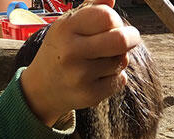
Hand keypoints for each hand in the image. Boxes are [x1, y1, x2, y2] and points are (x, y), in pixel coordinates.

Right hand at [20, 0, 140, 125]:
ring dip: (120, 58)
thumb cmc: (60, 50)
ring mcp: (81, 76)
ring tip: (104, 60)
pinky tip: (101, 76)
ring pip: (122, 60)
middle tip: (132, 37)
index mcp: (66, 29)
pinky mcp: (90, 95)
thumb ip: (91, 8)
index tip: (114, 25)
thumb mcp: (68, 26)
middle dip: (132, 37)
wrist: (41, 89)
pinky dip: (116, 77)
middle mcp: (71, 52)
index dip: (116, 20)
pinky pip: (120, 80)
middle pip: (121, 40)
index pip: (107, 17)